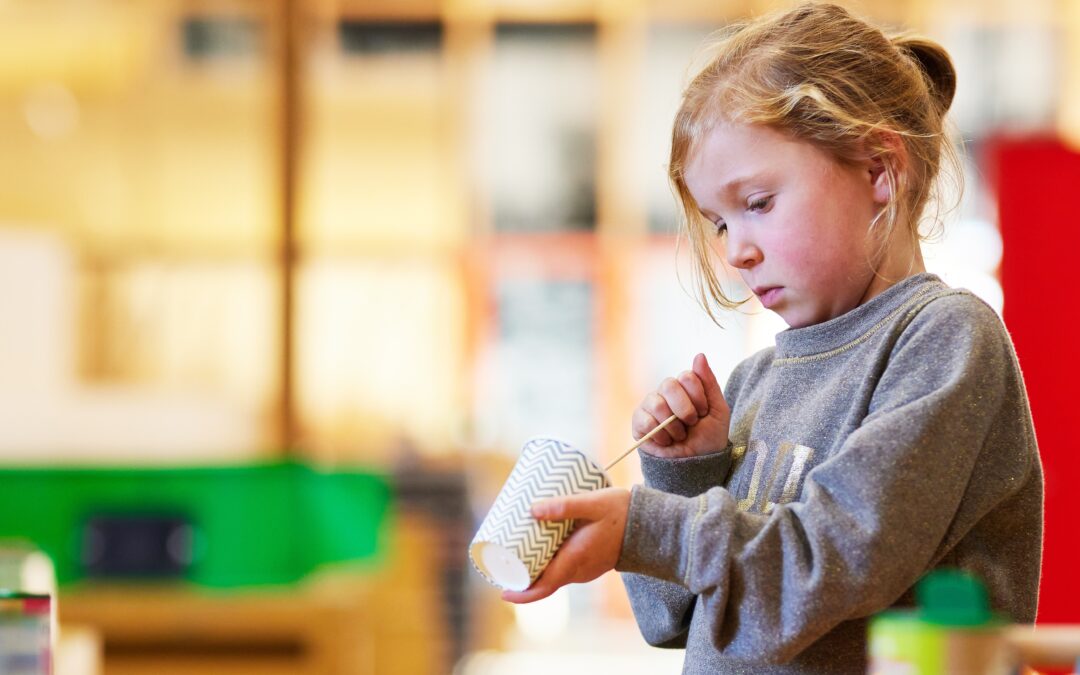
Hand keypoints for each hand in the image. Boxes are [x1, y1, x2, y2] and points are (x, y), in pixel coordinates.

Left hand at [500, 487, 629, 603]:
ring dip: (536, 568)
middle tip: (502, 562)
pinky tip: (542, 546)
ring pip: (554, 575)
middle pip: (544, 582)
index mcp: (575, 561)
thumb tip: (532, 509)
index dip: (521, 594)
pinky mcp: (590, 563)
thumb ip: (564, 506)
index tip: (503, 593)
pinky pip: (564, 568)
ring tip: (517, 550)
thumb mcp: (593, 504)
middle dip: (522, 577)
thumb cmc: (623, 513)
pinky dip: (550, 562)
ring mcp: (585, 569)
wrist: (653, 526)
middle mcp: (578, 571)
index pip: (543, 587)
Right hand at [632, 353, 729, 457]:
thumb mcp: (718, 410)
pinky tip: (666, 442)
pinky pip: (644, 420)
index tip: (703, 412)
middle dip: (685, 409)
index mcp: (685, 386)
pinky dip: (660, 434)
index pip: (687, 376)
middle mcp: (666, 392)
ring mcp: (650, 405)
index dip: (697, 396)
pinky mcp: (639, 422)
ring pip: (656, 403)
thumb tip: (699, 355)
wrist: (697, 464)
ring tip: (679, 436)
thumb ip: (709, 382)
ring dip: (673, 425)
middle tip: (690, 424)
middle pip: (669, 384)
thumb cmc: (709, 437)